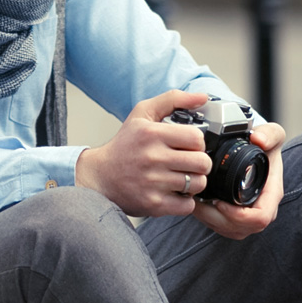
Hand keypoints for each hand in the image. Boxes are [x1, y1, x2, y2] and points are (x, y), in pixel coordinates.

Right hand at [75, 90, 213, 216]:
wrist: (99, 176)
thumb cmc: (124, 145)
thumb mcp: (142, 113)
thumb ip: (172, 99)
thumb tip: (202, 97)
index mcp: (152, 134)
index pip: (197, 138)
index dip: (197, 142)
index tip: (188, 146)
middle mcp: (152, 158)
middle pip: (202, 163)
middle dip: (200, 163)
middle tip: (189, 163)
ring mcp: (153, 183)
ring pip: (197, 184)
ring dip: (194, 182)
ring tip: (182, 177)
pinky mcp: (153, 204)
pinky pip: (187, 205)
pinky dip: (185, 201)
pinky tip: (175, 192)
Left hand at [192, 121, 284, 239]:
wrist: (260, 149)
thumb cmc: (266, 144)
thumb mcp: (272, 133)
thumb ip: (270, 133)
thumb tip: (259, 139)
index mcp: (272, 194)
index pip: (260, 217)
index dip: (238, 216)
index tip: (220, 202)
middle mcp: (263, 209)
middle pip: (242, 228)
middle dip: (217, 218)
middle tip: (200, 201)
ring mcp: (251, 216)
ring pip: (230, 230)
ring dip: (210, 220)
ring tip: (195, 201)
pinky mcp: (239, 218)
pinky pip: (223, 228)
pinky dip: (208, 219)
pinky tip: (198, 203)